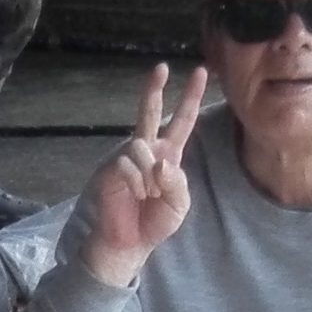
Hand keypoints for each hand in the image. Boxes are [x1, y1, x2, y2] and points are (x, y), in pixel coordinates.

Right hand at [80, 62, 206, 288]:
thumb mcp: (179, 204)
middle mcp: (147, 152)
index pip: (182, 122)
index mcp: (168, 156)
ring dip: (149, 174)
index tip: (200, 72)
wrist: (129, 243)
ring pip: (142, 146)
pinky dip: (136, 182)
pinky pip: (127, 164)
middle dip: (153, 89)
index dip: (190, 98)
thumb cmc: (154, 223)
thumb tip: (160, 162)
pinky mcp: (111, 170)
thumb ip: (177, 182)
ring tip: (147, 195)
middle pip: (149, 113)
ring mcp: (127, 159)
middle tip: (160, 67)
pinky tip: (134, 196)